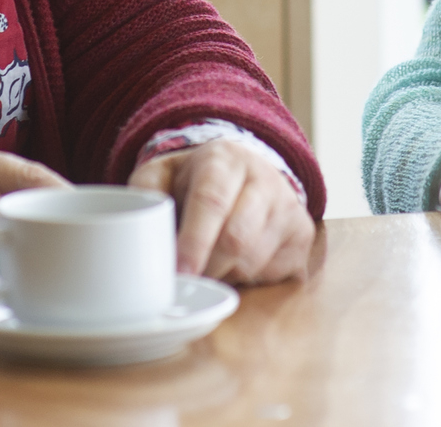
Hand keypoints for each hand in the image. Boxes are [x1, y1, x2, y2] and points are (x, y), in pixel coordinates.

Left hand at [129, 139, 314, 284]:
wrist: (247, 170)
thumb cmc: (195, 180)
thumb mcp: (163, 173)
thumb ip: (144, 192)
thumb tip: (137, 229)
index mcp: (225, 159)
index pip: (211, 202)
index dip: (194, 241)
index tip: (180, 273)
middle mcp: (264, 179)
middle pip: (236, 239)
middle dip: (206, 267)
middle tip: (185, 279)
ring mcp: (289, 208)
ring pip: (253, 261)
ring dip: (224, 276)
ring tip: (209, 263)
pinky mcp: (302, 236)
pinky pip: (273, 275)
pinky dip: (248, 280)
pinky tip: (235, 265)